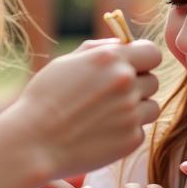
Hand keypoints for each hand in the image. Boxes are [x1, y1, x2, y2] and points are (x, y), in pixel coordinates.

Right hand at [1, 38, 161, 178]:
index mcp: (111, 59)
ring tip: (106, 115)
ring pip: (151, 107)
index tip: (131, 68)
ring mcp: (131, 113)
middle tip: (111, 96)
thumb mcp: (66, 63)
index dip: (143, 60)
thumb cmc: (44, 99)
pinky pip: (139, 130)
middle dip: (137, 86)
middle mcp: (126, 83)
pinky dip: (125, 131)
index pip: (152, 52)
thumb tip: (122, 44)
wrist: (34, 142)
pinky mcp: (131, 139)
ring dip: (136, 109)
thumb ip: (98, 50)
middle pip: (152, 80)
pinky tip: (100, 133)